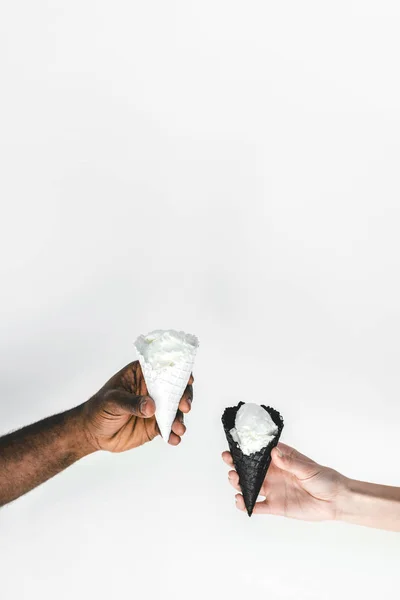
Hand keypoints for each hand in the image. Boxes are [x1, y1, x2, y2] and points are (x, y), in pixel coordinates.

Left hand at [81, 361, 193, 451]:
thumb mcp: (112, 401)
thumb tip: (151, 407)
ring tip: (178, 429)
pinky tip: (174, 439)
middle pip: (176, 389)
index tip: (188, 380)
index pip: (164, 368)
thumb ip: (131, 403)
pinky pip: (169, 428)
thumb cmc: (99, 408)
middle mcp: (153, 389)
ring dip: (180, 418)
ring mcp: (156, 407)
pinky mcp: (156, 425)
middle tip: (185, 407)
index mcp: (142, 374)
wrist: (92, 433)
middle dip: (184, 397)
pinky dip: (174, 434)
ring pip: (176, 410)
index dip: (179, 372)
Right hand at [222, 443, 345, 520]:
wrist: (336, 502)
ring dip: (239, 483)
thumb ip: (290, 463)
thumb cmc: (325, 479)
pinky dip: (247, 505)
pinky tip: (240, 501)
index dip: (247, 448)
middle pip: (250, 469)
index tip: (235, 445)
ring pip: (250, 486)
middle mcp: (274, 473)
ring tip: (233, 479)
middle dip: (237, 464)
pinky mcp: (276, 506)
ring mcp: (273, 489)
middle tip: (229, 461)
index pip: (261, 452)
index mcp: (281, 459)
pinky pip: (258, 506)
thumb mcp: (307, 468)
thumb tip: (275, 452)